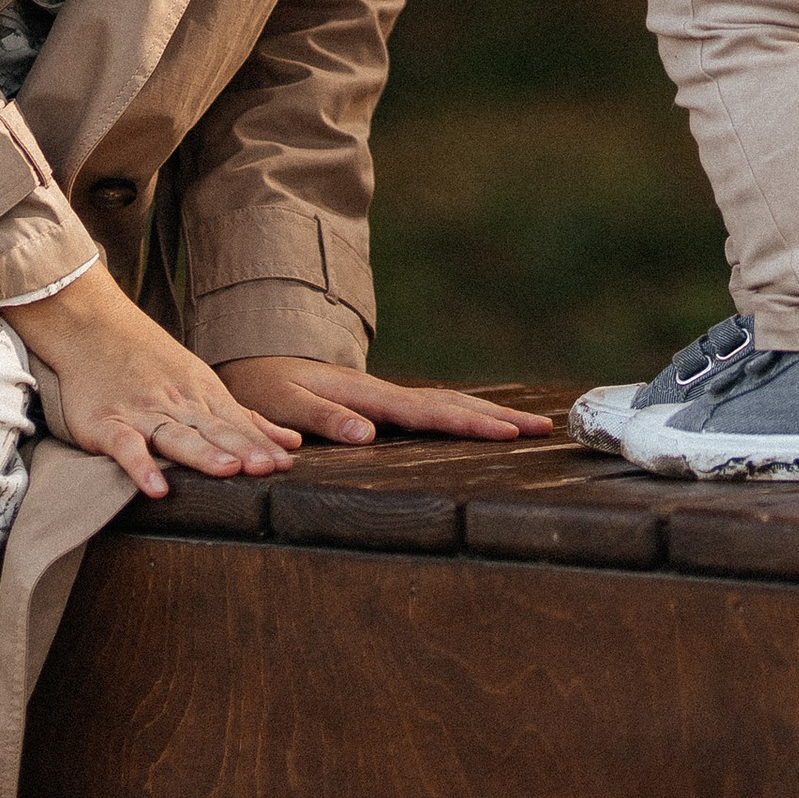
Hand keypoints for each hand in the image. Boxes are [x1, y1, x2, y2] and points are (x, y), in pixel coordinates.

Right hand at [1, 263, 300, 497]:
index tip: (286, 465)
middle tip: (268, 468)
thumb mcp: (203, 385)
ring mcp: (142, 413)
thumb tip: (291, 442)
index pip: (236, 425)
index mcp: (201, 397)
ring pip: (176, 436)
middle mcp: (177, 405)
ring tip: (227, 471)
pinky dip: (140, 466)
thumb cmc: (153, 362)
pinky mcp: (108, 423)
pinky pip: (126, 447)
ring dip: (202, 454)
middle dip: (242, 449)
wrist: (95, 328)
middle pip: (213, 430)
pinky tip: (156, 487)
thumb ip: (245, 419)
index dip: (260, 445)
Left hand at [212, 360, 553, 446]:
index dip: (470, 424)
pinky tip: (480, 423)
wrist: (253, 362)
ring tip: (528, 427)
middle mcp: (385, 394)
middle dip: (498, 417)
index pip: (429, 412)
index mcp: (368, 396)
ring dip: (487, 414)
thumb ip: (323, 417)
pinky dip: (463, 414)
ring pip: (446, 404)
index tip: (509, 434)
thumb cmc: (264, 389)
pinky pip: (431, 410)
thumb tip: (368, 435)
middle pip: (451, 405)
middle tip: (544, 429)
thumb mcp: (284, 404)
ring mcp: (386, 398)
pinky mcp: (382, 406)